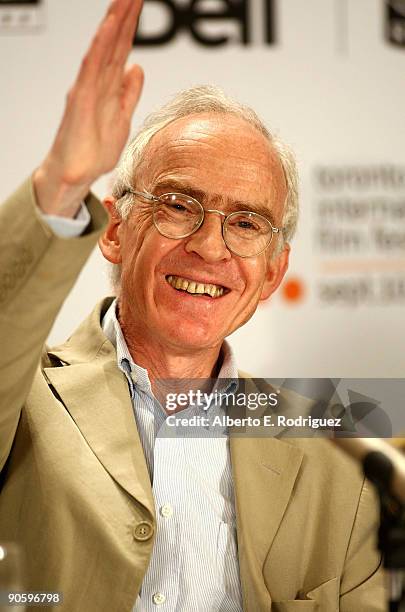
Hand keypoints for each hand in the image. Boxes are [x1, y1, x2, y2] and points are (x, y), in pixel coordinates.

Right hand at [34, 0, 143, 215]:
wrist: (75, 175)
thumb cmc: (93, 151)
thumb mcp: (122, 119)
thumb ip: (129, 94)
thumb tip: (137, 68)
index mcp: (108, 87)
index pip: (121, 51)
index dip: (131, 27)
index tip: (139, 4)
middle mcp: (97, 83)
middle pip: (114, 43)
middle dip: (124, 16)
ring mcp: (88, 88)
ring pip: (103, 48)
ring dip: (114, 22)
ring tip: (125, 0)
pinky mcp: (81, 98)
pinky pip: (92, 66)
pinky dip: (101, 45)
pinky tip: (109, 27)